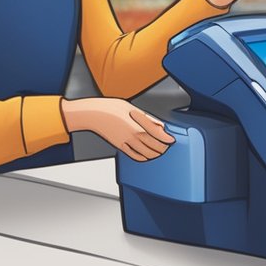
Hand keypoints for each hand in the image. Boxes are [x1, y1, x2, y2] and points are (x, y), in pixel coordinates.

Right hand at [60, 97, 174, 161]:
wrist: (93, 114)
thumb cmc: (110, 107)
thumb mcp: (132, 108)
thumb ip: (147, 118)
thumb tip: (159, 124)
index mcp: (138, 124)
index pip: (159, 135)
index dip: (168, 138)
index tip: (172, 139)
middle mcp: (134, 135)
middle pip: (155, 146)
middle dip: (164, 147)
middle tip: (167, 145)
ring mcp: (127, 142)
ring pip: (146, 154)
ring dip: (155, 154)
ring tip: (159, 151)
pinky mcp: (120, 146)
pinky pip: (134, 156)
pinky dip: (143, 158)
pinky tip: (146, 156)